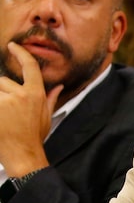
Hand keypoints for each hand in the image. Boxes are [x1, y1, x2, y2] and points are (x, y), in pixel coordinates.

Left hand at [0, 42, 60, 174]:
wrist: (22, 155)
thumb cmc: (34, 137)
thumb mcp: (46, 117)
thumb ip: (51, 99)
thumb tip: (59, 87)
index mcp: (36, 95)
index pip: (30, 68)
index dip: (21, 54)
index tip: (13, 46)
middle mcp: (21, 95)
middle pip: (3, 81)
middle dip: (4, 92)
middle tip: (8, 112)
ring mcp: (5, 101)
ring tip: (4, 117)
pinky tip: (2, 118)